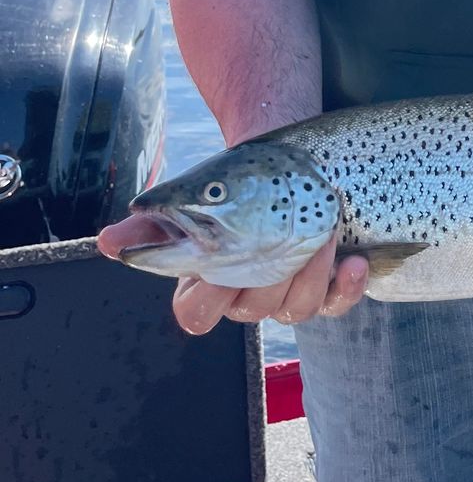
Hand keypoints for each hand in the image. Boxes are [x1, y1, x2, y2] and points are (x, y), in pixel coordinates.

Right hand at [97, 215, 368, 334]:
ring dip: (311, 273)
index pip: (195, 313)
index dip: (204, 298)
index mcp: (209, 282)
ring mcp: (289, 295)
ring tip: (323, 232)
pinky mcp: (326, 288)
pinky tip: (354, 261)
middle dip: (269, 276)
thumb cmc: (232, 188)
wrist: (282, 168)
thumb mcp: (192, 196)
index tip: (214, 266)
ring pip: (297, 308)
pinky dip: (348, 286)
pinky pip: (337, 303)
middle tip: (283, 238)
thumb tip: (109, 245)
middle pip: (253, 309)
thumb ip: (150, 223)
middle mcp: (249, 295)